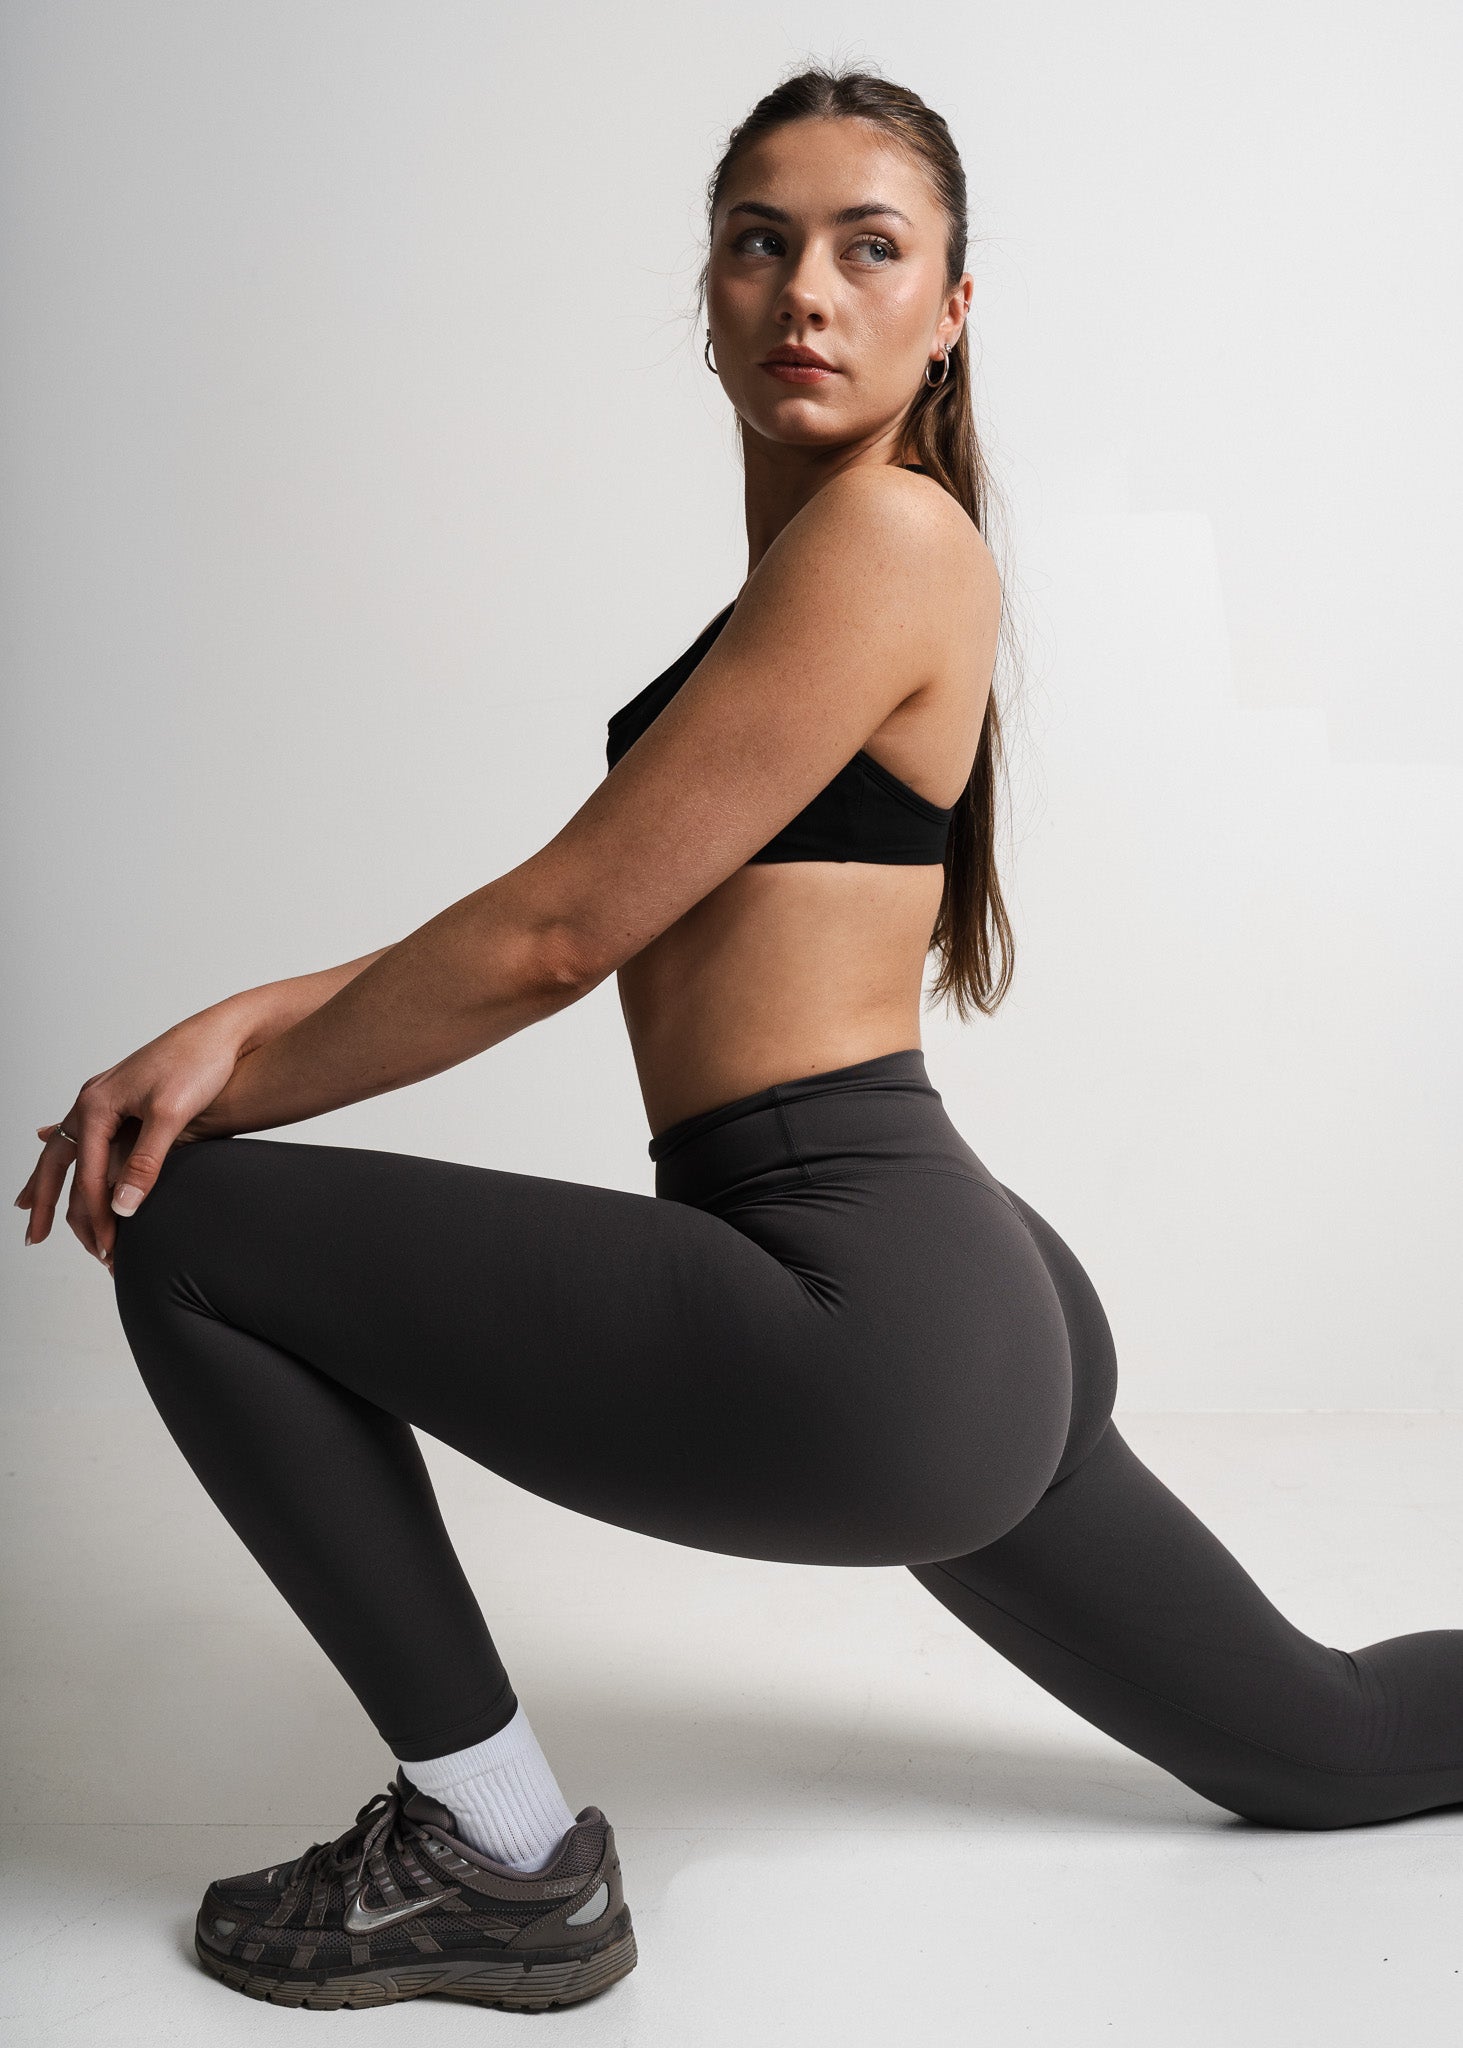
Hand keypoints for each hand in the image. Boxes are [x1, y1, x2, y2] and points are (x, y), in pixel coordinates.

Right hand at [14, 1006, 251, 1269]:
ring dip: (52, 1181)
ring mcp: (105, 1098)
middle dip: (45, 1201)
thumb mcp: (171, 1114)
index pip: (88, 1176)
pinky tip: (60, 1152)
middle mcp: (93, 1101)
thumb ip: (146, 1162)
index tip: (107, 1249)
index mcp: (97, 1105)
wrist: (222, 1032)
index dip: (96, 1216)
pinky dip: (71, 1155)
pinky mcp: (123, 1099)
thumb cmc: (198, 1063)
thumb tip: (122, 1208)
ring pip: (67, 1148)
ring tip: (33, 1207)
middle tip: (34, 1237)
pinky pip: (85, 1135)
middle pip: (56, 1161)